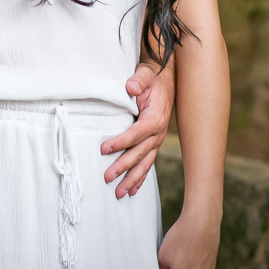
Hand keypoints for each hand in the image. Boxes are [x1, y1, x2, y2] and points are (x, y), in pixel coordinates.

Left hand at [101, 59, 174, 197]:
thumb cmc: (151, 79)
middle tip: (107, 177)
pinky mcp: (153, 143)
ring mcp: (157, 140)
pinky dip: (140, 177)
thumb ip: (138, 80)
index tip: (103, 149)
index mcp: (155, 118)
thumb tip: (130, 87)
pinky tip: (133, 190)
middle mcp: (158, 133)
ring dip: (132, 179)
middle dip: (123, 167)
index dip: (120, 142)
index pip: (136, 133)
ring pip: (144, 163)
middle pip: (139, 153)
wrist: (165, 81)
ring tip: (119, 193)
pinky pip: (147, 163)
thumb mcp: (145, 75)